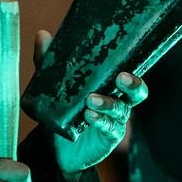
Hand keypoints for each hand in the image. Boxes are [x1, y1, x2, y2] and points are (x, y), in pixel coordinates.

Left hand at [33, 30, 148, 181]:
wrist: (56, 146)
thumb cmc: (64, 110)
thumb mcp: (55, 85)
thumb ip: (49, 62)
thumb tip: (43, 35)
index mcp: (110, 85)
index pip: (130, 73)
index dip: (133, 67)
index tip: (125, 60)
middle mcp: (118, 101)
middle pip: (138, 92)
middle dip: (134, 84)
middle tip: (121, 77)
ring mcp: (115, 120)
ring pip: (121, 109)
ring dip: (108, 103)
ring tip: (91, 100)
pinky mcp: (109, 137)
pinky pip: (110, 128)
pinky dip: (101, 120)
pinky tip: (89, 116)